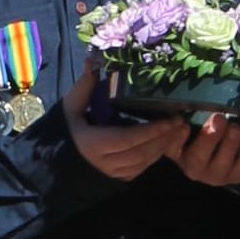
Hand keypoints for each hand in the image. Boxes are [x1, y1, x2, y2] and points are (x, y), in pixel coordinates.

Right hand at [62, 67, 187, 180]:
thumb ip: (85, 85)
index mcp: (92, 143)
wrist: (58, 157)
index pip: (127, 139)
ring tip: (179, 131)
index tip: (171, 119)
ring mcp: (112, 173)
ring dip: (163, 147)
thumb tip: (92, 60)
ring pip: (143, 163)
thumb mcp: (72, 104)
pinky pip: (141, 169)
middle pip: (140, 152)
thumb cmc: (67, 127)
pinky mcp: (118, 178)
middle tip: (181, 122)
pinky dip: (155, 156)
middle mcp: (103, 162)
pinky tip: (166, 143)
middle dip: (163, 138)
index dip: (150, 131)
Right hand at [167, 114, 239, 186]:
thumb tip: (198, 97)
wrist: (233, 157)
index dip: (176, 138)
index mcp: (179, 151)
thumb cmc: (209, 135)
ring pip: (221, 164)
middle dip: (209, 138)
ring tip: (236, 127)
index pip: (171, 147)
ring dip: (230, 143)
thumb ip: (194, 116)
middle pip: (197, 158)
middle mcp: (193, 166)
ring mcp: (215, 175)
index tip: (183, 125)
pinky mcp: (236, 177)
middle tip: (220, 118)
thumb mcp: (197, 126)